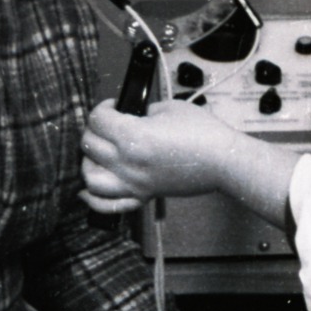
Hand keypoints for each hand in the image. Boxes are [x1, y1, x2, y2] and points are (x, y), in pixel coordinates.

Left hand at [81, 99, 242, 211]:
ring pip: (90, 177)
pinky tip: (88, 192)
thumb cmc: (204, 134)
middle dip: (94, 129)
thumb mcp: (170, 108)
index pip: (98, 120)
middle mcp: (128, 162)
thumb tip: (134, 115)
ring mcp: (134, 182)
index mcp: (133, 136)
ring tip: (98, 152)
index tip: (113, 105)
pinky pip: (109, 204)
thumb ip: (145, 111)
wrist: (223, 160)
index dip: (103, 107)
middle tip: (107, 123)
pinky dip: (93, 199)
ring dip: (88, 162)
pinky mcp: (143, 195)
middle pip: (89, 145)